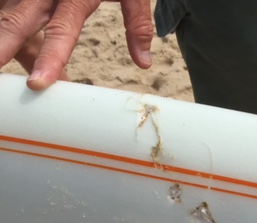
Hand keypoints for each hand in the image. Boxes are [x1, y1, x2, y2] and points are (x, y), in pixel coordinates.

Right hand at [0, 0, 152, 89]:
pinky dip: (1, 21)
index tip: (38, 82)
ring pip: (6, 11)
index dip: (51, 57)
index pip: (62, 30)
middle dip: (4, 44)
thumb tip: (144, 63)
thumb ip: (136, 23)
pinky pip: (6, 4)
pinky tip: (0, 39)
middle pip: (20, 19)